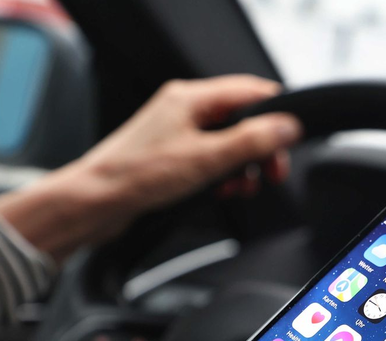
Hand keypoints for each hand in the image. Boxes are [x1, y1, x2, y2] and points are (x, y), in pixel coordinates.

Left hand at [0, 75, 300, 261]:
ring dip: (242, 166)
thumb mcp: (206, 159)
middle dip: (260, 148)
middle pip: (242, 120)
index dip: (276, 116)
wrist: (96, 202)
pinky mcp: (172, 156)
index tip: (289, 142)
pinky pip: (211, 159)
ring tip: (240, 187)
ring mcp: (177, 133)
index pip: (250, 92)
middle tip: (271, 173)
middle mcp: (184, 109)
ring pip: (228, 143)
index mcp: (190, 97)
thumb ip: (251, 141)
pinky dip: (223, 175)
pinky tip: (221, 191)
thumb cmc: (137, 176)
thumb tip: (287, 126)